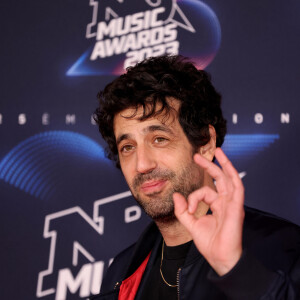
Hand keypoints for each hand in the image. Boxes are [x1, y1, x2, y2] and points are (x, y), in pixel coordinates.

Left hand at [173, 148, 244, 275]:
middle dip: (209, 166)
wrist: (219, 257)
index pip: (204, 192)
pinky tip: (227, 164)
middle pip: (219, 179)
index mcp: (217, 206)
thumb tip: (176, 195)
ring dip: (225, 164)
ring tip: (218, 151)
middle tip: (197, 156)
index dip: (193, 197)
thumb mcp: (191, 224)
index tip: (188, 208)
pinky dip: (233, 175)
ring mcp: (232, 203)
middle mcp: (226, 202)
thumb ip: (182, 209)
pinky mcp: (236, 207)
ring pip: (230, 179)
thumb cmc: (209, 243)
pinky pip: (237, 188)